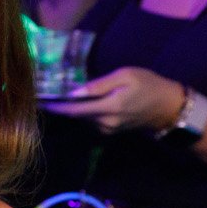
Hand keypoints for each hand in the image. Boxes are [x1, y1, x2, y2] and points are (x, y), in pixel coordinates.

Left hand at [40, 67, 185, 133]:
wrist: (169, 108)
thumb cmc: (150, 85)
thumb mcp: (126, 76)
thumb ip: (100, 84)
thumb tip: (75, 90)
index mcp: (109, 107)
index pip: (74, 109)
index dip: (54, 105)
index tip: (37, 98)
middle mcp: (105, 123)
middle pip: (74, 116)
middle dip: (57, 106)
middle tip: (40, 94)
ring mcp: (107, 129)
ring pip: (81, 118)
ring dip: (68, 109)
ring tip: (53, 95)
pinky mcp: (109, 131)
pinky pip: (89, 120)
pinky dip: (80, 112)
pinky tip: (74, 101)